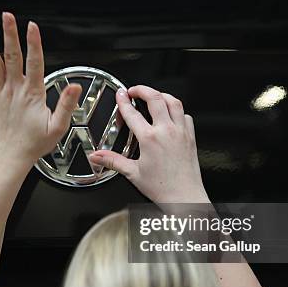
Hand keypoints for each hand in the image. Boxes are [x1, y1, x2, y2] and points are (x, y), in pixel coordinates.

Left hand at [0, 12, 81, 168]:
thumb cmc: (33, 144)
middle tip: (8, 18)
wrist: (10, 157)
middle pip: (12, 57)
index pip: (35, 63)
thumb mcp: (58, 127)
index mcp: (32, 94)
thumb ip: (66, 105)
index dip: (34, 43)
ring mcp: (0, 94)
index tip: (32, 27)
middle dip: (10, 36)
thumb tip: (74, 87)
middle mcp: (14, 90)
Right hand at [89, 86, 208, 203]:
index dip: (123, 101)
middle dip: (142, 89)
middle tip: (134, 90)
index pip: (132, 113)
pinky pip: (185, 115)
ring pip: (174, 102)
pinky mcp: (190, 137)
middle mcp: (167, 131)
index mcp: (150, 139)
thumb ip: (112, 161)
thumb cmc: (162, 188)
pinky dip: (177, 110)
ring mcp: (181, 132)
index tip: (120, 94)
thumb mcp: (132, 173)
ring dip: (162, 95)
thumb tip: (96, 156)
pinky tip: (171, 114)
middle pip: (155, 98)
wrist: (185, 197)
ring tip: (153, 96)